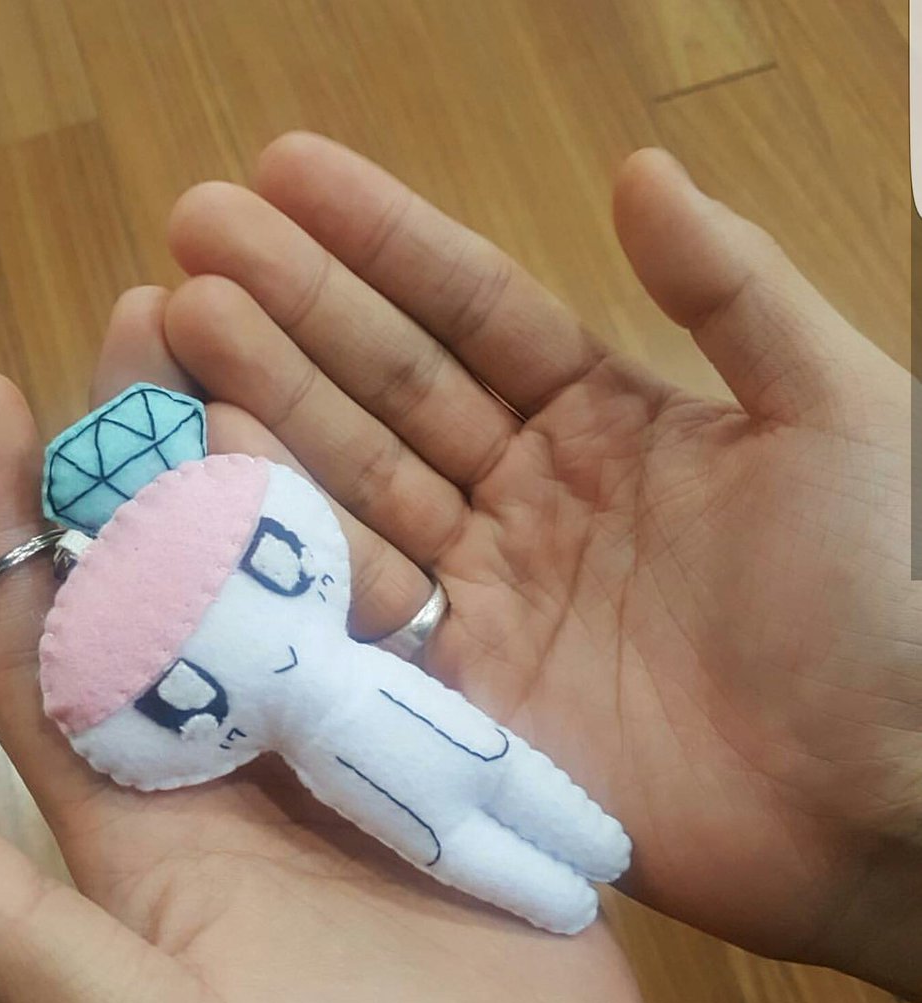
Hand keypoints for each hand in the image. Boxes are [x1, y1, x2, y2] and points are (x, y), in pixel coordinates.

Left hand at [0, 305, 686, 1002]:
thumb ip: (10, 938)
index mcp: (133, 832)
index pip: (32, 652)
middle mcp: (218, 772)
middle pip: (153, 582)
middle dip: (127, 455)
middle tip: (137, 317)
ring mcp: (330, 753)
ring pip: (273, 581)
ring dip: (246, 469)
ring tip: (241, 345)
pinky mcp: (430, 749)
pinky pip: (385, 619)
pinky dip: (367, 538)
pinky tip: (363, 451)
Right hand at [162, 135, 918, 997]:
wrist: (884, 799)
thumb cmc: (886, 601)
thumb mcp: (838, 414)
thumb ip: (736, 294)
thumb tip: (638, 173)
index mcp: (614, 421)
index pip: (477, 311)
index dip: (383, 241)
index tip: (283, 173)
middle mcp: (534, 500)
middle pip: (395, 389)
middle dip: (295, 312)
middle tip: (193, 241)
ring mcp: (492, 599)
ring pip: (361, 487)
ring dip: (272, 409)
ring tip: (182, 331)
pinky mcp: (466, 696)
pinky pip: (365, 608)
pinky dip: (296, 545)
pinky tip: (221, 472)